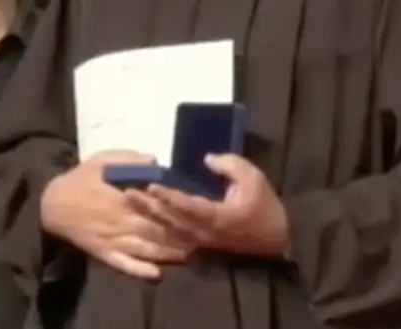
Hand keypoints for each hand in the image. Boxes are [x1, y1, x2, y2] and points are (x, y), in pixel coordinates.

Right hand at [40, 151, 196, 279]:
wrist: (51, 204)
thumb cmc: (80, 178)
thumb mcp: (103, 159)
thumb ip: (129, 159)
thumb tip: (155, 161)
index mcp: (123, 196)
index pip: (156, 204)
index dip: (177, 208)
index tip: (196, 209)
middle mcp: (121, 220)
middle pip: (156, 229)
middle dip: (180, 233)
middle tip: (202, 235)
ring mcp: (113, 239)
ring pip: (146, 249)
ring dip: (168, 253)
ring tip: (189, 253)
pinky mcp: (105, 253)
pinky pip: (124, 264)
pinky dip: (140, 270)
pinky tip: (156, 274)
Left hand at [126, 154, 289, 258]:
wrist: (275, 239)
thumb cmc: (264, 205)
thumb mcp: (253, 177)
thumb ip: (229, 164)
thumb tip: (207, 158)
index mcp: (216, 216)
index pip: (187, 205)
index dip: (168, 196)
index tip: (150, 186)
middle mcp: (203, 231)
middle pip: (169, 219)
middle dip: (147, 206)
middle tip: (126, 193)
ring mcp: (200, 239)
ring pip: (168, 228)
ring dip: (148, 215)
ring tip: (129, 202)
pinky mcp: (200, 242)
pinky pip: (173, 235)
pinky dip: (158, 226)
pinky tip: (143, 218)